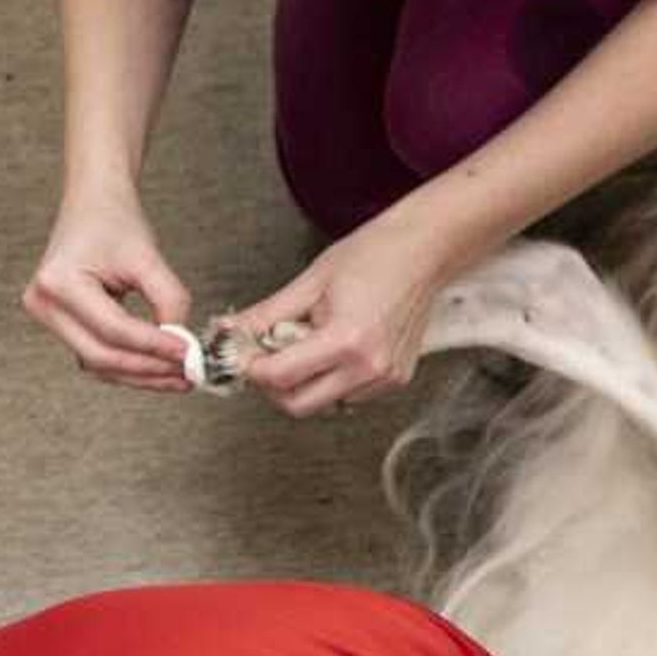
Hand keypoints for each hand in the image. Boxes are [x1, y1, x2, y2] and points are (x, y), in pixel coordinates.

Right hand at [25, 185, 194, 389]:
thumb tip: (181, 345)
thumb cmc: (115, 222)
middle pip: (101, 356)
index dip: (155, 346)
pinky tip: (159, 367)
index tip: (189, 353)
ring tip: (179, 376)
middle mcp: (44, 304)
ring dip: (140, 375)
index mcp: (59, 283)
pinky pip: (96, 354)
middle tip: (188, 374)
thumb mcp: (147, 256)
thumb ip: (169, 299)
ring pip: (98, 363)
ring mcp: (48, 317)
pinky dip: (129, 364)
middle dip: (148, 370)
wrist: (93, 204)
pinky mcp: (61, 324)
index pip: (114, 330)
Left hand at [231, 205, 467, 417]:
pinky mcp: (395, 380)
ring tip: (310, 344)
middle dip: (274, 385)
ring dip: (305, 383)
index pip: (280, 377)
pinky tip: (335, 349)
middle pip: (298, 404)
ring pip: (324, 404)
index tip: (243, 355)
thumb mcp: (310, 282)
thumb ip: (267, 315)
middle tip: (268, 356)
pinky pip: (348, 396)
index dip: (252, 368)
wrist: (424, 251)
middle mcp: (370, 366)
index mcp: (347, 339)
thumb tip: (231, 332)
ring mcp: (386, 377)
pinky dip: (331, 380)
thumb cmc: (375, 255)